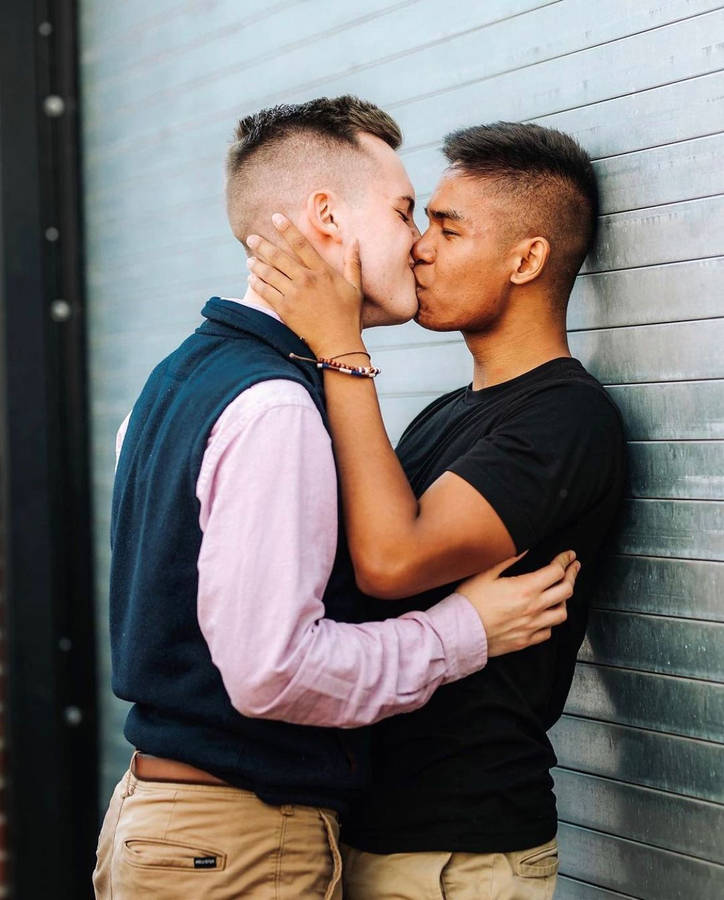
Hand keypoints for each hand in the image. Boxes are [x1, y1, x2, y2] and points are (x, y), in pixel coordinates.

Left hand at [246, 214, 364, 357]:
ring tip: (250, 258)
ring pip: (269, 273)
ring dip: (257, 264)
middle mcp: (306, 280)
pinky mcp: (285, 309)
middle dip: (263, 245)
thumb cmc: (349, 316)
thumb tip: (355, 241)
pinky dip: (257, 283)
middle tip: (251, 237)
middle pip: (279, 257)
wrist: (338, 344)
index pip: (301, 244)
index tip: (275, 218)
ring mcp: (294, 294)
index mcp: (323, 272)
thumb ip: (353, 263)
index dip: (287, 229)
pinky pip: (266, 292)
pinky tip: (251, 277)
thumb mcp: (355, 288)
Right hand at [456, 550, 578, 656]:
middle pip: (566, 590)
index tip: (568, 555)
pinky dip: (550, 621)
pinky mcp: (525, 640)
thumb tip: (525, 549)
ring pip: (562, 613)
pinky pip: (548, 632)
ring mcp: (531, 626)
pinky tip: (545, 615)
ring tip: (561, 593)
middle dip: (572, 575)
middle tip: (573, 568)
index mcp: (525, 588)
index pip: (556, 571)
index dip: (565, 560)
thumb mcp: (486, 574)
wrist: (458, 632)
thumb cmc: (469, 602)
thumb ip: (508, 560)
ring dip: (564, 600)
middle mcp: (533, 608)